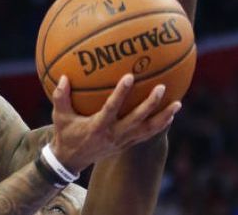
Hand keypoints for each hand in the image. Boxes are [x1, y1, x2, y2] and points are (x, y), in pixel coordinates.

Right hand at [48, 74, 180, 172]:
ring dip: (163, 117)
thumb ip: (60, 97)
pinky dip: (160, 125)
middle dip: (150, 104)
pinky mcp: (127, 145)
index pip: (111, 108)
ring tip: (178, 103)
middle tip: (161, 87)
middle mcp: (113, 135)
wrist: (71, 160)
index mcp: (97, 127)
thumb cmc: (65, 134)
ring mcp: (122, 141)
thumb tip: (64, 77)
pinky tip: (170, 115)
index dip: (121, 93)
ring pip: (147, 130)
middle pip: (137, 120)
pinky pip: (147, 135)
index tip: (130, 76)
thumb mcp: (59, 116)